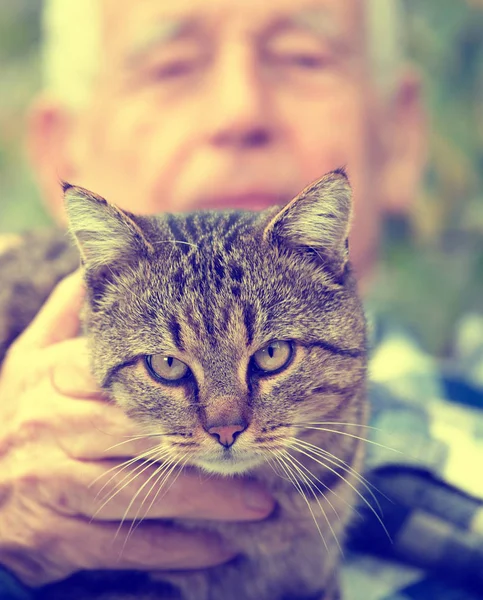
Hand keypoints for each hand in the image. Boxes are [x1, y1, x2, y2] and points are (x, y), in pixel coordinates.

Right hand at [0, 271, 273, 586]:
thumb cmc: (20, 416)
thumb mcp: (32, 357)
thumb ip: (70, 311)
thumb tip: (102, 259)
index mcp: (52, 377)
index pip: (120, 367)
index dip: (180, 367)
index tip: (236, 365)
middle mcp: (51, 426)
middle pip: (141, 431)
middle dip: (204, 442)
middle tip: (260, 447)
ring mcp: (52, 483)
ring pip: (142, 490)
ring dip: (208, 500)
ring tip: (261, 504)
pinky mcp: (56, 535)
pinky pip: (126, 544)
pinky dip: (177, 548)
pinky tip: (219, 548)